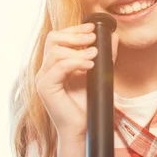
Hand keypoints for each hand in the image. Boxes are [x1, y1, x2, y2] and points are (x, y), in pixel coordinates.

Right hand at [35, 22, 118, 140]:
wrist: (82, 129)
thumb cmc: (87, 105)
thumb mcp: (98, 75)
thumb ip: (105, 56)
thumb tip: (113, 36)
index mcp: (55, 65)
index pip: (58, 38)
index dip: (74, 29)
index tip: (92, 27)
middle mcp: (46, 70)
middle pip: (52, 39)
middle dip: (74, 34)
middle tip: (93, 37)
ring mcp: (43, 78)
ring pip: (56, 51)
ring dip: (78, 50)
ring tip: (94, 55)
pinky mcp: (45, 87)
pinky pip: (59, 66)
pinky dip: (76, 62)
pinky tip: (90, 64)